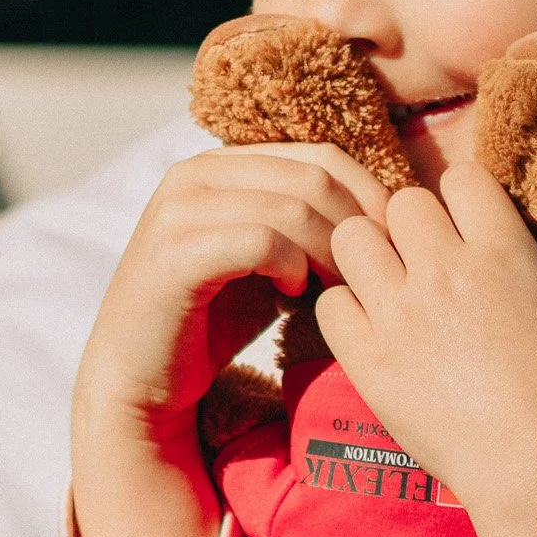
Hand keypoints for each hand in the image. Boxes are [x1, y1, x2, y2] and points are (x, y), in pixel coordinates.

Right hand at [71, 142, 387, 536]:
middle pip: (316, 176)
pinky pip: (261, 239)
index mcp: (226, 164)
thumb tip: (390, 219)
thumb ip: (311, 228)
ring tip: (332, 291)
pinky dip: (290, 266)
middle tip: (370, 278)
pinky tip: (293, 295)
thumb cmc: (216, 319)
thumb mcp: (273, 261)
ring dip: (328, 252)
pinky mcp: (173, 251)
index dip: (370, 199)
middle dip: (356, 228)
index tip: (392, 251)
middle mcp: (197, 172)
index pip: (325, 156)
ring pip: (293, 206)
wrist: (144, 380)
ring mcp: (180, 207)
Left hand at [317, 164, 536, 536]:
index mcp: (506, 252)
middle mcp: (447, 272)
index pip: (461, 178)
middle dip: (411, 226)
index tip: (467, 228)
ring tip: (386, 286)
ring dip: (368, 256)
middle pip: (400, 203)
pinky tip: (369, 331)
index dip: (462, 199)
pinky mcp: (370, 363)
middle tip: (422, 261)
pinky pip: (329, 305)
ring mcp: (402, 316)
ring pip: (352, 240)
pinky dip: (344, 311)